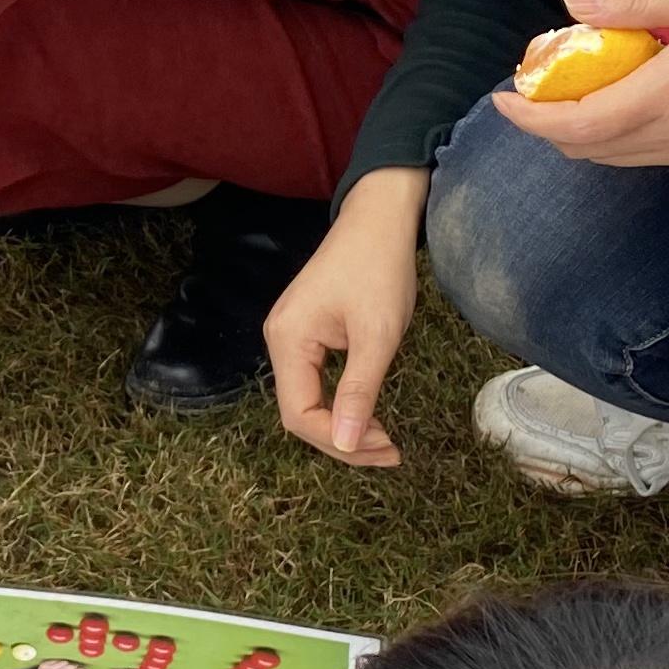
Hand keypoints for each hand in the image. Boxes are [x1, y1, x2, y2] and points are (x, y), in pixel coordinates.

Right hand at [263, 170, 425, 467]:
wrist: (379, 218)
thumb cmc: (380, 269)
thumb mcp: (377, 334)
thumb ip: (359, 390)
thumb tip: (346, 444)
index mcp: (288, 340)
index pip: (300, 414)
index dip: (338, 440)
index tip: (384, 446)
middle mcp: (279, 340)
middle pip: (300, 412)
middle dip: (343, 438)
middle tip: (389, 450)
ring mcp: (290, 336)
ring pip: (307, 400)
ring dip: (343, 424)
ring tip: (382, 438)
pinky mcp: (305, 333)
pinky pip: (314, 382)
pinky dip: (341, 403)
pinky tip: (367, 410)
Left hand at [493, 0, 668, 174]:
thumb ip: (639, 2)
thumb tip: (573, 5)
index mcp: (668, 93)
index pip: (578, 123)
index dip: (530, 118)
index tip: (502, 97)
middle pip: (583, 148)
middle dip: (545, 123)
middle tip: (532, 85)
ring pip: (608, 157)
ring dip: (575, 131)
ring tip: (566, 88)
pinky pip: (637, 155)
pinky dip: (608, 134)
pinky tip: (616, 98)